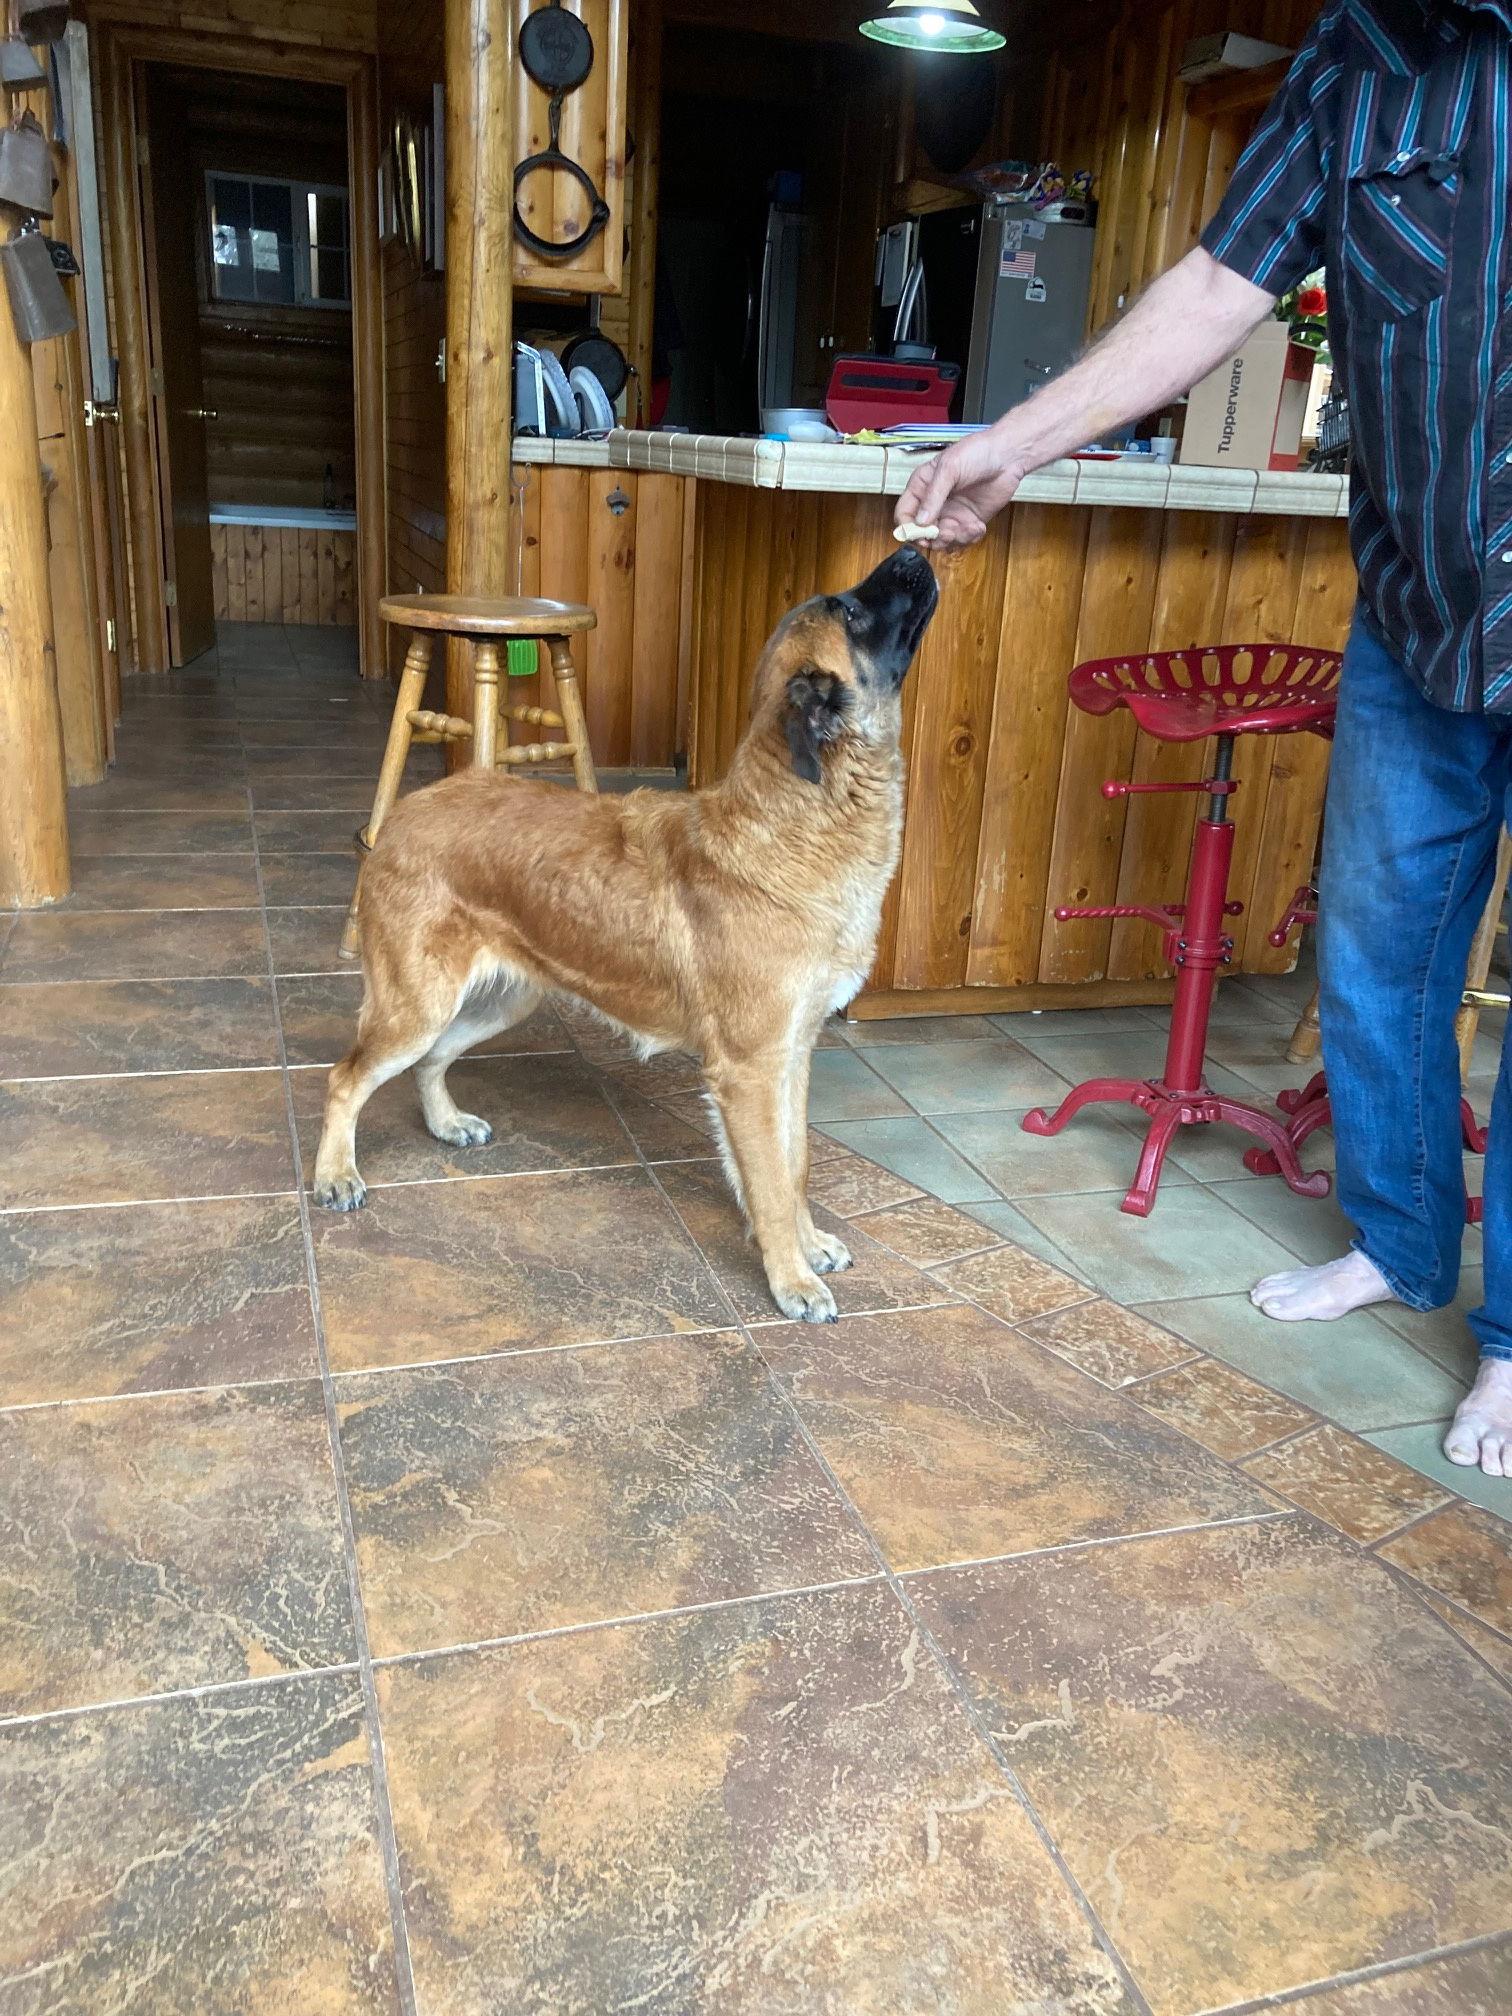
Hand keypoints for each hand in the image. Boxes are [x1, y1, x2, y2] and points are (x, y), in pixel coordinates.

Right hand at [895, 429, 1024, 551]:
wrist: (1007, 455)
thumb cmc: (976, 452)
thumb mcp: (949, 469)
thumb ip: (933, 496)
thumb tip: (921, 522)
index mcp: (922, 487)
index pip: (904, 513)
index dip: (907, 527)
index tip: (920, 533)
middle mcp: (933, 504)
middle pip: (921, 533)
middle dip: (933, 537)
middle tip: (947, 532)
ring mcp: (951, 514)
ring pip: (941, 541)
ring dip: (953, 540)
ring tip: (967, 527)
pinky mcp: (968, 523)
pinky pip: (961, 541)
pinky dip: (969, 538)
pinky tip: (978, 526)